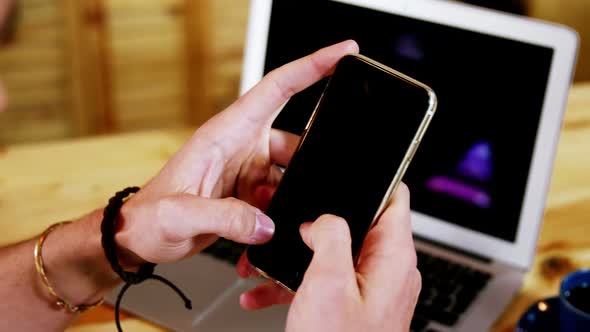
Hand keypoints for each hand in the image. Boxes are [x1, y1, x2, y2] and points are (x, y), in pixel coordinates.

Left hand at [114, 40, 359, 265]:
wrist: (140, 236)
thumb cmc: (149, 216)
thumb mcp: (180, 215)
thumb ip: (225, 218)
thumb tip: (266, 224)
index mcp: (225, 133)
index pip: (276, 89)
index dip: (312, 66)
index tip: (343, 53)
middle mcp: (240, 145)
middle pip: (295, 139)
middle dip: (310, 161)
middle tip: (318, 183)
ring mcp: (246, 167)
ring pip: (290, 171)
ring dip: (290, 195)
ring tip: (273, 216)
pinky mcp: (249, 190)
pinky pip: (279, 194)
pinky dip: (280, 211)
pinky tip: (267, 227)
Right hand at [237, 184, 421, 331]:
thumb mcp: (329, 283)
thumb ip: (330, 236)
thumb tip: (324, 217)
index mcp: (392, 257)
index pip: (395, 198)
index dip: (373, 177)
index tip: (348, 166)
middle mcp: (385, 270)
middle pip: (354, 223)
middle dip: (316, 221)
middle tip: (290, 217)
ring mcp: (369, 288)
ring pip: (330, 254)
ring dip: (297, 256)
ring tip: (266, 261)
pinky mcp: (351, 305)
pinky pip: (323, 282)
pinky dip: (295, 283)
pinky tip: (264, 290)